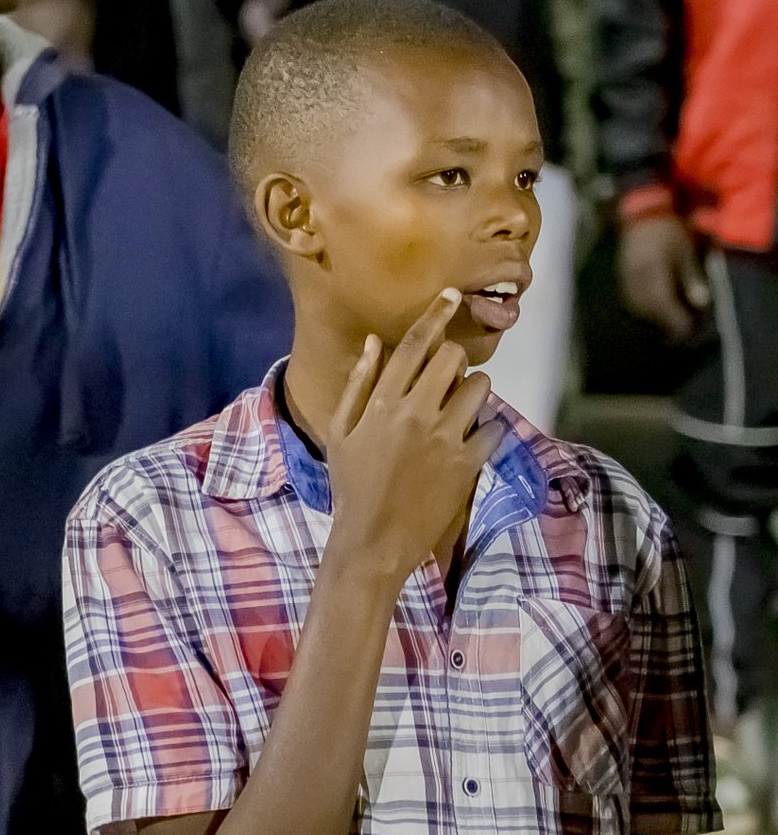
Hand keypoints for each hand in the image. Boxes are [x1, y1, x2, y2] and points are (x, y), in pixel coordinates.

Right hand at [320, 292, 495, 587]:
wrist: (373, 539)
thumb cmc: (351, 485)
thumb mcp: (339, 433)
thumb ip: (357, 386)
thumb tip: (372, 344)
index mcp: (381, 404)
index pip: (413, 346)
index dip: (435, 316)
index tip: (452, 295)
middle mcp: (416, 414)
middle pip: (452, 359)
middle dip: (454, 360)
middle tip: (448, 377)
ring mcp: (445, 438)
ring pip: (479, 388)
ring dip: (474, 392)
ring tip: (460, 410)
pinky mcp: (469, 462)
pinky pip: (494, 427)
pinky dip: (486, 430)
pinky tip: (470, 441)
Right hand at [618, 211, 708, 343]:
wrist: (643, 212)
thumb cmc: (669, 230)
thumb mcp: (686, 251)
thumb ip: (691, 277)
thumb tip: (701, 303)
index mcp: (653, 270)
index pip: (662, 302)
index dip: (674, 319)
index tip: (687, 330)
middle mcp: (635, 276)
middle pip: (647, 308)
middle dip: (663, 322)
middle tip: (679, 332)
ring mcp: (625, 275)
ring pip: (635, 305)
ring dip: (651, 317)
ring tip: (666, 324)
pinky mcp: (621, 274)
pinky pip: (629, 297)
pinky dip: (641, 307)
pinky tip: (651, 308)